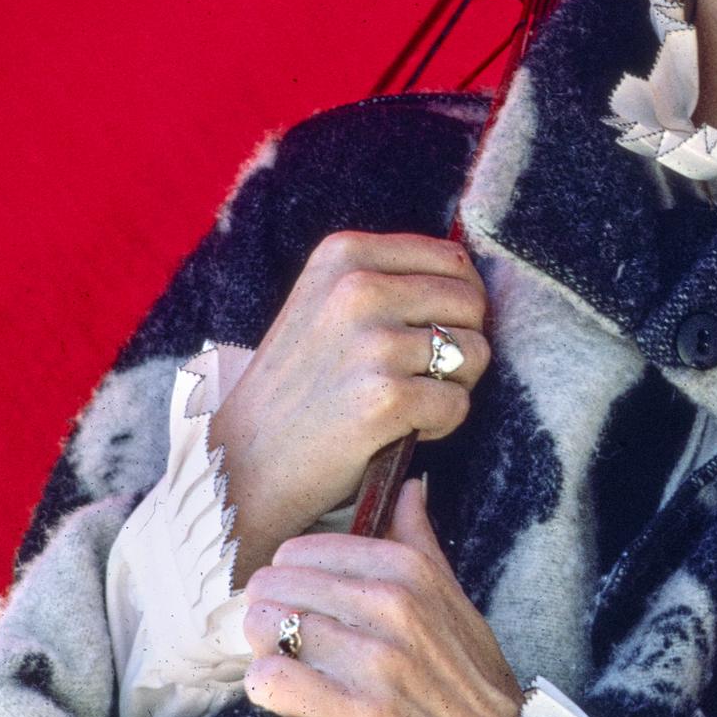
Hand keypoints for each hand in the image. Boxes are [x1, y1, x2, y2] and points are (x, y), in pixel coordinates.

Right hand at [210, 229, 490, 578]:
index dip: (458, 303)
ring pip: (474, 354)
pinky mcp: (385, 397)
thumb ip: (388, 281)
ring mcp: (372, 342)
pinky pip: (457, 404)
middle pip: (471, 304)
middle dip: (461, 345)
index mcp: (345, 254)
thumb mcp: (326, 303)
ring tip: (404, 403)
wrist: (242, 462)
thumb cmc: (297, 387)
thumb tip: (469, 282)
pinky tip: (397, 430)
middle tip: (418, 377)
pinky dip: (440, 425)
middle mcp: (358, 287)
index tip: (428, 334)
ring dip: (452, 387)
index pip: (451, 260)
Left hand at [241, 476, 521, 716]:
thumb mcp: (460, 607)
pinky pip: (272, 680)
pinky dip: (265, 689)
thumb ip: (423, 546)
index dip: (290, 582)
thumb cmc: (476, 693)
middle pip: (278, 584)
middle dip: (270, 615)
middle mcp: (394, 607)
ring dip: (266, 653)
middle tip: (288, 648)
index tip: (302, 612)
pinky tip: (285, 700)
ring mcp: (377, 661)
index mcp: (413, 571)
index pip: (305, 550)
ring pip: (268, 628)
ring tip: (290, 674)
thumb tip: (409, 488)